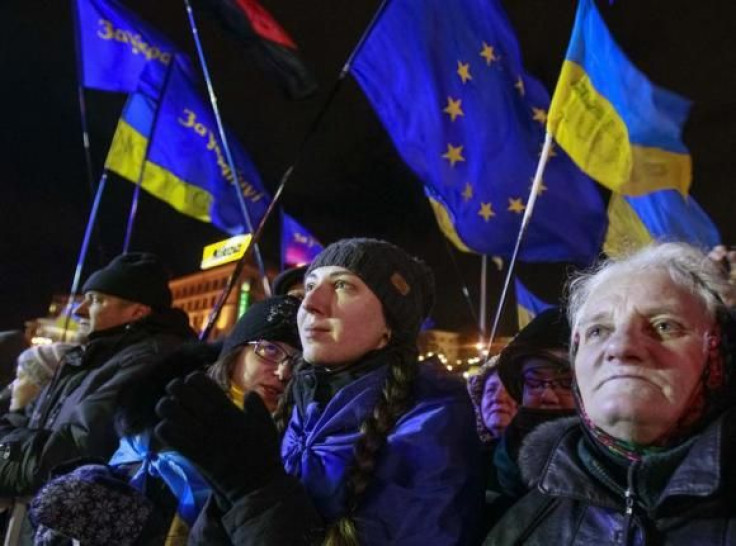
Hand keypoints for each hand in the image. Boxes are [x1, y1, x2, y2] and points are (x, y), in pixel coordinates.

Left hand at [154, 372, 281, 502]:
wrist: (254, 482)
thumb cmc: (262, 452)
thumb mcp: (265, 423)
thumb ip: (256, 404)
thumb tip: (248, 392)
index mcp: (226, 407)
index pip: (197, 380)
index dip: (193, 379)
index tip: (197, 387)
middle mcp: (208, 417)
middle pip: (177, 390)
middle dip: (175, 389)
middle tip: (180, 396)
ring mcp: (196, 433)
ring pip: (167, 409)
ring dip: (167, 408)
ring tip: (173, 412)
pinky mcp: (188, 451)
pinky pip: (165, 433)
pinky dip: (164, 429)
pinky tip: (171, 430)